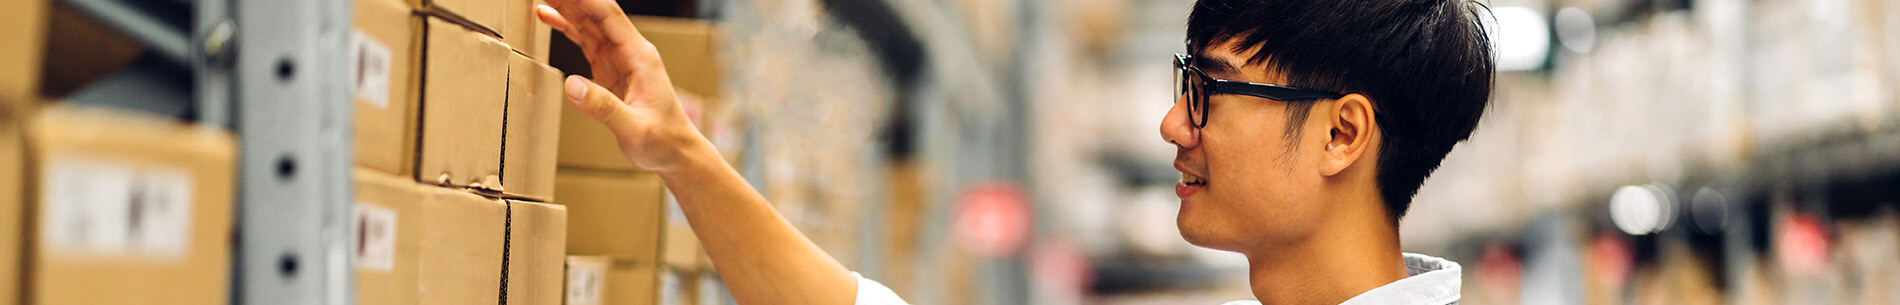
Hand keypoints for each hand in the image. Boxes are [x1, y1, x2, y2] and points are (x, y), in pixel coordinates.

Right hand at [537, 0, 705, 172]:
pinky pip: (585, 40)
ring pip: (588, 23)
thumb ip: (602, 107)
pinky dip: (566, 26)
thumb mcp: (633, 128)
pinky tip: (548, 15)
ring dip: (565, 6)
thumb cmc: (662, 141)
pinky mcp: (609, 69)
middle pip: (595, 12)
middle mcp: (630, 51)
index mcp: (639, 56)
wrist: (675, 152)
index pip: (608, 15)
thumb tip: (570, 85)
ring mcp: (619, 58)